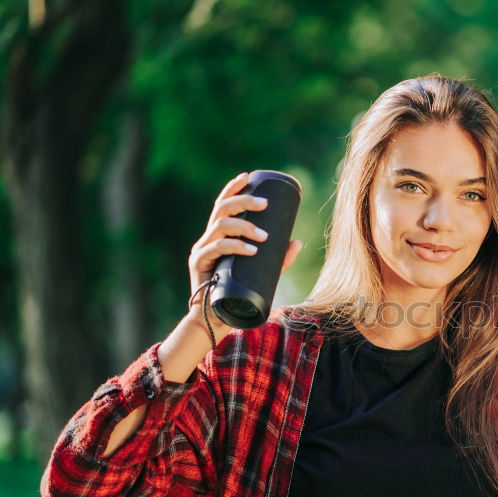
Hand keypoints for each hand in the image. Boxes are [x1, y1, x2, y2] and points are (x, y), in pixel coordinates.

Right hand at [188, 172, 303, 318]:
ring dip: (243, 226)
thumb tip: (298, 241)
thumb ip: (279, 259)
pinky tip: (250, 249)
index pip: (223, 205)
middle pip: (222, 210)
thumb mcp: (264, 273)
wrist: (219, 320)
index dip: (233, 188)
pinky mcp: (198, 265)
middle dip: (243, 201)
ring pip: (219, 226)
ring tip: (264, 236)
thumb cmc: (240, 294)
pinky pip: (215, 249)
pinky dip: (234, 246)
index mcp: (219, 236)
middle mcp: (208, 239)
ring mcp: (201, 251)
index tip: (248, 176)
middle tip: (264, 204)